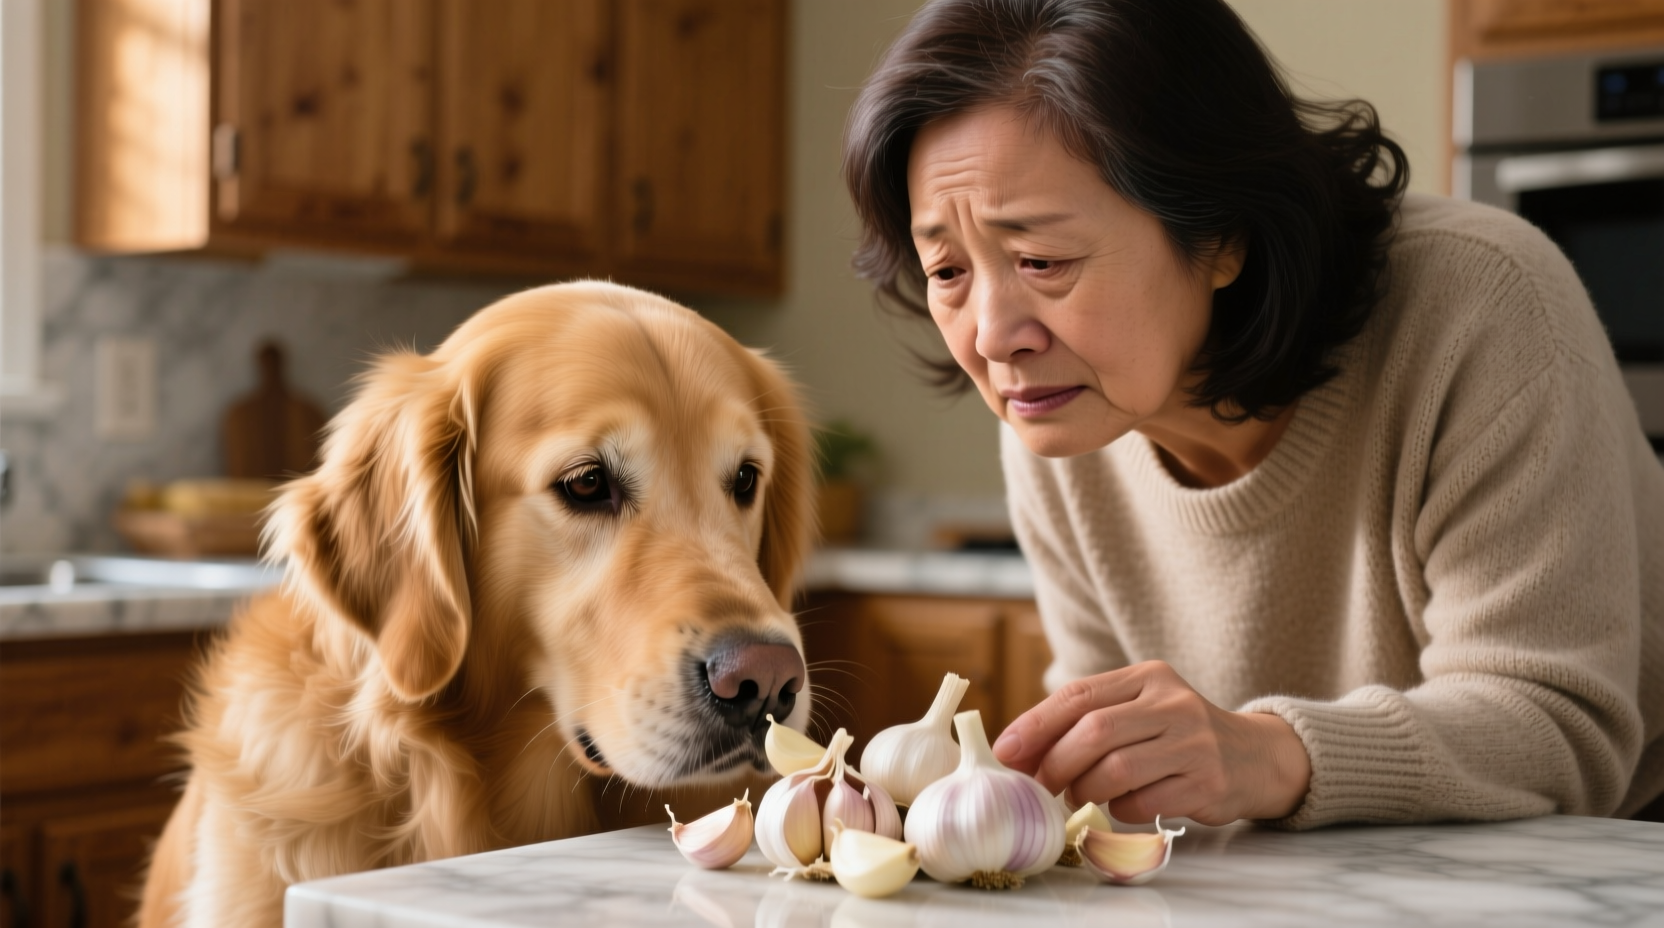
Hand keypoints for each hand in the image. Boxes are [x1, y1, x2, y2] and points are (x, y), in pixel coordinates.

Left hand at [990, 661, 1310, 824]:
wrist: (1254, 756)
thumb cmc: (1177, 734)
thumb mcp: (1139, 708)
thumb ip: (1086, 719)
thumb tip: (1017, 749)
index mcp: (1148, 676)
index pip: (1079, 695)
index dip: (1036, 725)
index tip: (1006, 751)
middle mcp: (1172, 703)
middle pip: (1095, 732)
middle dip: (1056, 763)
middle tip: (1040, 785)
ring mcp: (1194, 742)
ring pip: (1116, 770)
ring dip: (1085, 789)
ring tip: (1080, 795)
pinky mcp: (1207, 782)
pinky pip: (1144, 801)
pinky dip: (1120, 809)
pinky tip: (1122, 805)